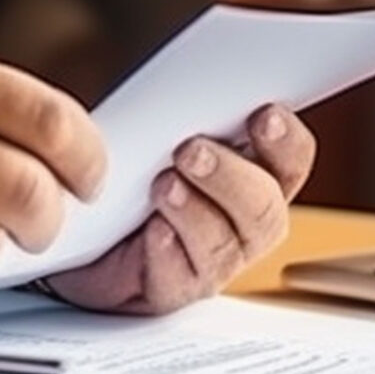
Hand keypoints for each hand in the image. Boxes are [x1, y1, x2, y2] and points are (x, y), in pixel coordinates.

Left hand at [40, 104, 314, 314]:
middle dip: (230, 176)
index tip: (264, 114)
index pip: (291, 158)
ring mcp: (212, 261)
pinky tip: (153, 231)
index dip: (286, 139)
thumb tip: (198, 84)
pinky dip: (166, 250)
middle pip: (264, 207)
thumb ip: (192, 116)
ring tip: (163, 184)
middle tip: (191, 150)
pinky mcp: (173, 290)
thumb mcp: (162, 133)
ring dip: (195, 210)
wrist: (83, 233)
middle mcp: (244, 222)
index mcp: (255, 173)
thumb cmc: (133, 174)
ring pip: (224, 244)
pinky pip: (179, 276)